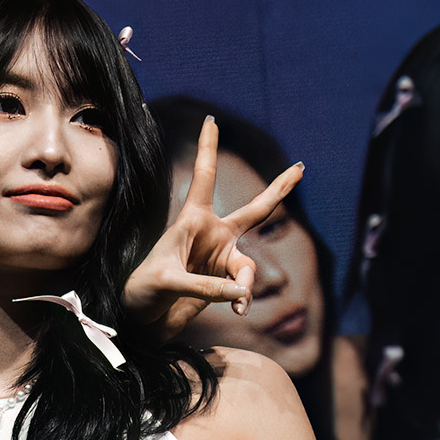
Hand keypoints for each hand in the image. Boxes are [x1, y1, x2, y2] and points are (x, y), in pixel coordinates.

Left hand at [123, 115, 302, 337]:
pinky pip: (244, 287)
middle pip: (255, 210)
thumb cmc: (141, 291)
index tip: (212, 118)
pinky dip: (242, 299)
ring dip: (246, 282)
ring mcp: (219, 259)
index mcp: (191, 220)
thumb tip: (241, 293)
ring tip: (239, 302)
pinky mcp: (223, 283)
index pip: (204, 176)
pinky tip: (238, 310)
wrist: (139, 321)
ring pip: (248, 265)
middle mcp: (211, 235)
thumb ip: (205, 286)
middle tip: (300, 167)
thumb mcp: (167, 282)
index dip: (209, 147)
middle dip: (278, 189)